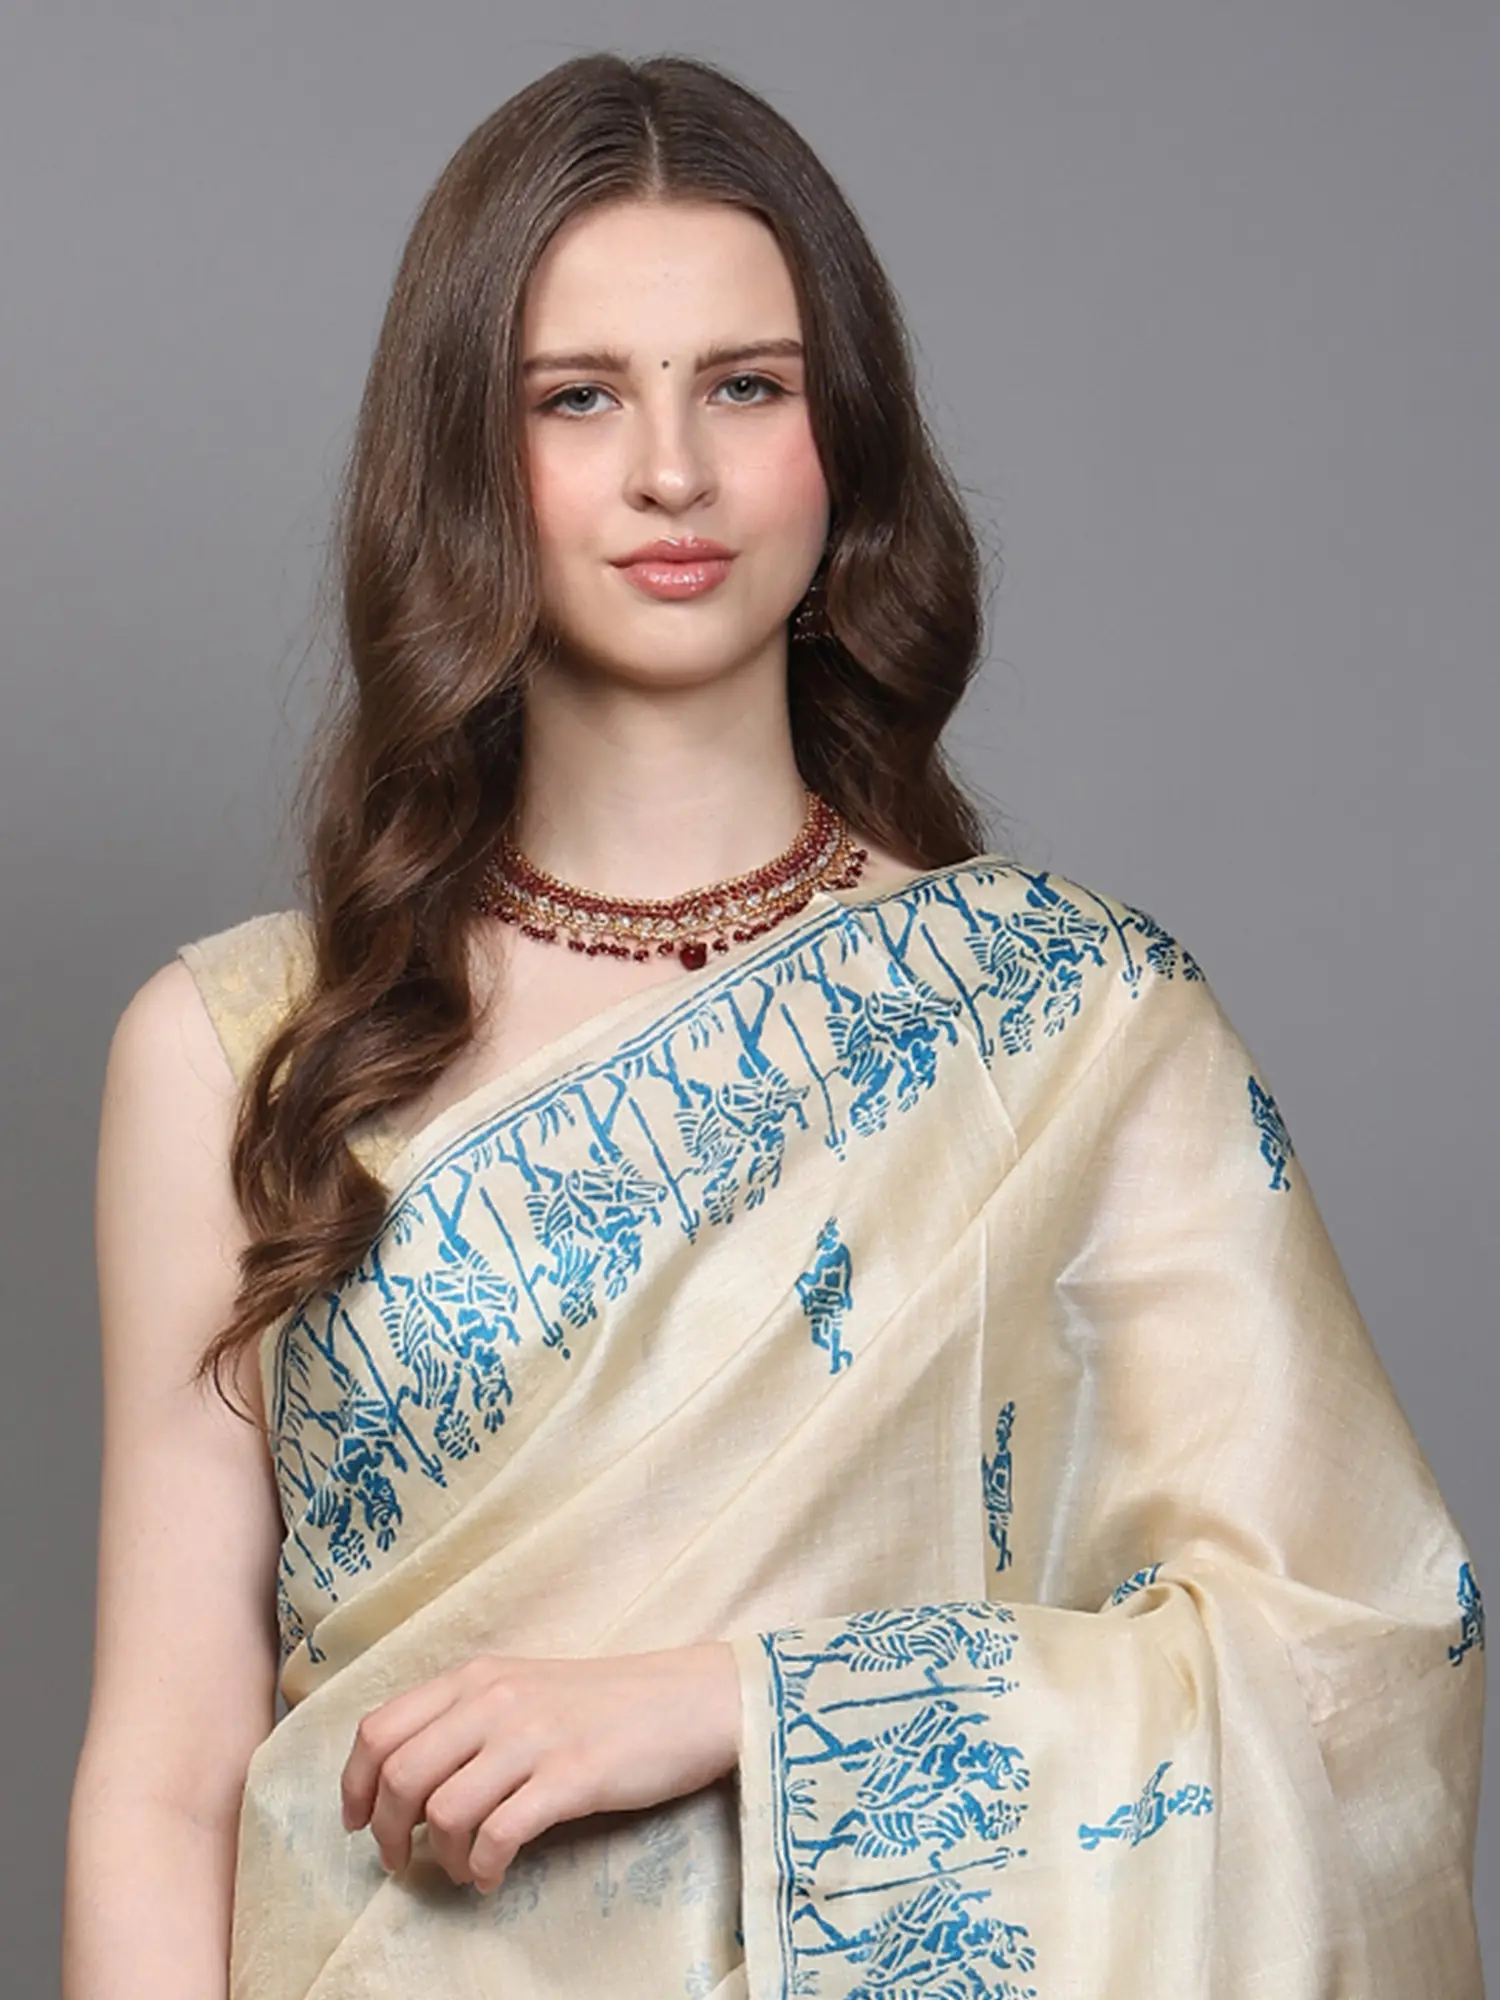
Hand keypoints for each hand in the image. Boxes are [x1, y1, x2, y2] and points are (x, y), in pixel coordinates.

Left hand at [339, 1640, 740, 1892]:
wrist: (690, 1699)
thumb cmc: (605, 1703)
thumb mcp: (523, 1688)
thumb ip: (466, 1718)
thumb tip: (403, 1781)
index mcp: (476, 1676)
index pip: (379, 1729)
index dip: (353, 1785)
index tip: (356, 1823)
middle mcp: (495, 1699)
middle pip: (399, 1774)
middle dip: (385, 1832)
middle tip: (402, 1862)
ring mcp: (533, 1736)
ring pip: (441, 1809)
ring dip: (439, 1857)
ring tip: (460, 1868)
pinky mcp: (572, 1776)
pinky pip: (498, 1834)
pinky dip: (482, 1868)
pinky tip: (493, 1876)